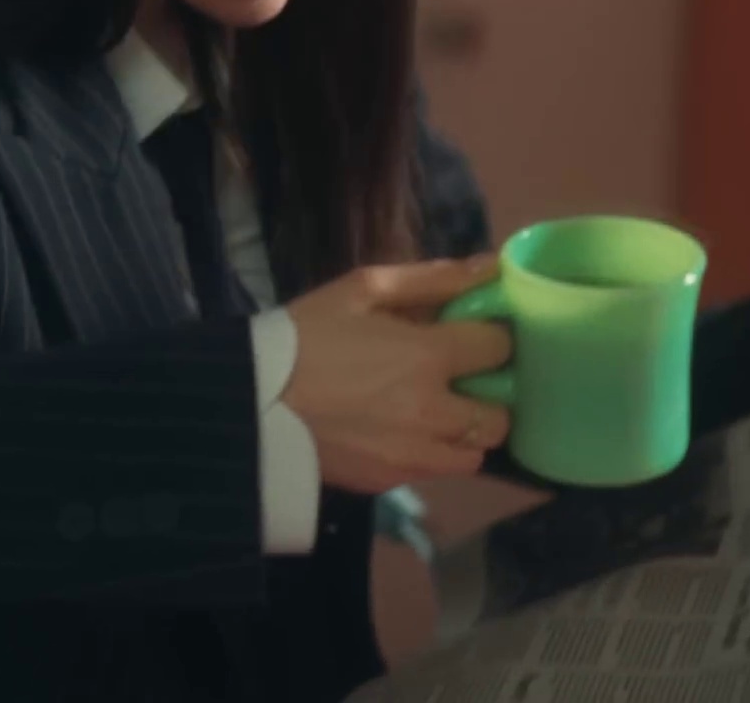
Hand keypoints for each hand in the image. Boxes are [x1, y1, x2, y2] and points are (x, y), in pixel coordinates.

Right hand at [281, 257, 513, 494]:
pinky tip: (398, 431)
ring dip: (464, 432)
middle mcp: (434, 413)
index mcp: (428, 357)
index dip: (489, 337)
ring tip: (431, 412)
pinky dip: (430, 453)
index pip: (500, 348)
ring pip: (475, 453)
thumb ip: (433, 279)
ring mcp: (414, 455)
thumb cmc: (303, 335)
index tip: (469, 335)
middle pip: (501, 414)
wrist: (248, 402)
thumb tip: (492, 267)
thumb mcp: (361, 290)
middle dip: (487, 395)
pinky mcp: (392, 482)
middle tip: (455, 380)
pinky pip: (435, 471)